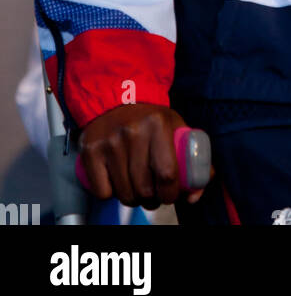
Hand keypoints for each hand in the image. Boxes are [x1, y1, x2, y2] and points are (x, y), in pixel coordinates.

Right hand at [79, 103, 213, 208]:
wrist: (116, 96)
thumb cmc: (151, 119)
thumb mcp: (175, 126)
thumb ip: (191, 158)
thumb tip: (194, 195)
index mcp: (158, 124)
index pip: (167, 173)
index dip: (170, 194)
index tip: (169, 195)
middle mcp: (133, 132)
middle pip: (144, 189)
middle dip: (151, 199)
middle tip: (152, 193)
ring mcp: (109, 143)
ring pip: (124, 193)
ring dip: (132, 198)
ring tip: (135, 186)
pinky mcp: (91, 152)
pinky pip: (103, 192)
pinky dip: (111, 193)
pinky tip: (116, 179)